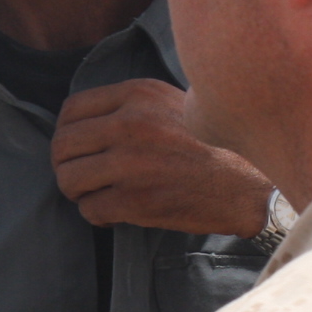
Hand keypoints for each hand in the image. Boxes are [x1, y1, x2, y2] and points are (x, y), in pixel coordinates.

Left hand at [51, 77, 273, 234]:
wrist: (249, 184)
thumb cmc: (212, 146)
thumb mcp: (172, 104)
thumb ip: (129, 106)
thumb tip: (84, 122)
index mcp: (138, 96)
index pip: (71, 109)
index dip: (68, 133)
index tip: (79, 149)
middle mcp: (129, 124)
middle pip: (62, 145)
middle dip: (67, 166)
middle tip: (85, 178)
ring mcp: (130, 163)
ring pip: (68, 179)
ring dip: (80, 192)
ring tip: (100, 194)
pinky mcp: (135, 199)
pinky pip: (89, 209)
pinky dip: (98, 215)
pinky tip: (118, 212)